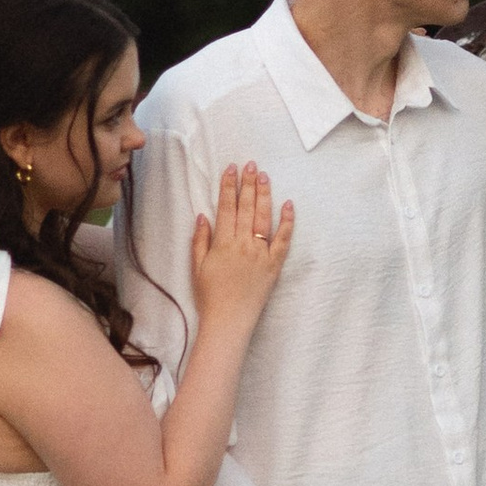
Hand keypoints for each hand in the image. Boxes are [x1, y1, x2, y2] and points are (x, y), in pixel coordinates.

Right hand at [188, 163, 295, 324]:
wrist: (229, 321)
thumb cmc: (210, 296)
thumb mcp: (197, 267)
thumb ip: (200, 240)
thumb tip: (202, 215)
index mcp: (223, 243)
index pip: (226, 207)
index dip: (228, 186)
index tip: (231, 169)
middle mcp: (243, 244)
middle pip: (246, 207)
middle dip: (247, 183)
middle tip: (251, 164)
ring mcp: (260, 253)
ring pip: (263, 217)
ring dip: (264, 195)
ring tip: (264, 176)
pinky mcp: (274, 264)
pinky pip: (283, 239)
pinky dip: (287, 221)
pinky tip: (288, 204)